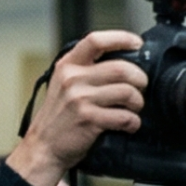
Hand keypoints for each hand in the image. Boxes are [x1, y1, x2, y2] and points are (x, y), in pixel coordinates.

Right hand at [8, 31, 146, 185]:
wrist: (44, 146)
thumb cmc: (59, 117)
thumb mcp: (65, 85)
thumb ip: (87, 71)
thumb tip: (124, 64)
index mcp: (68, 65)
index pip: (96, 40)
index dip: (121, 38)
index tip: (137, 44)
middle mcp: (73, 79)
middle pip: (122, 68)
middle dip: (140, 79)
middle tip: (140, 88)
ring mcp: (80, 99)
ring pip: (128, 92)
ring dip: (138, 103)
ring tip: (134, 109)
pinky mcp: (89, 119)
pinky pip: (125, 117)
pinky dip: (133, 122)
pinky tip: (128, 125)